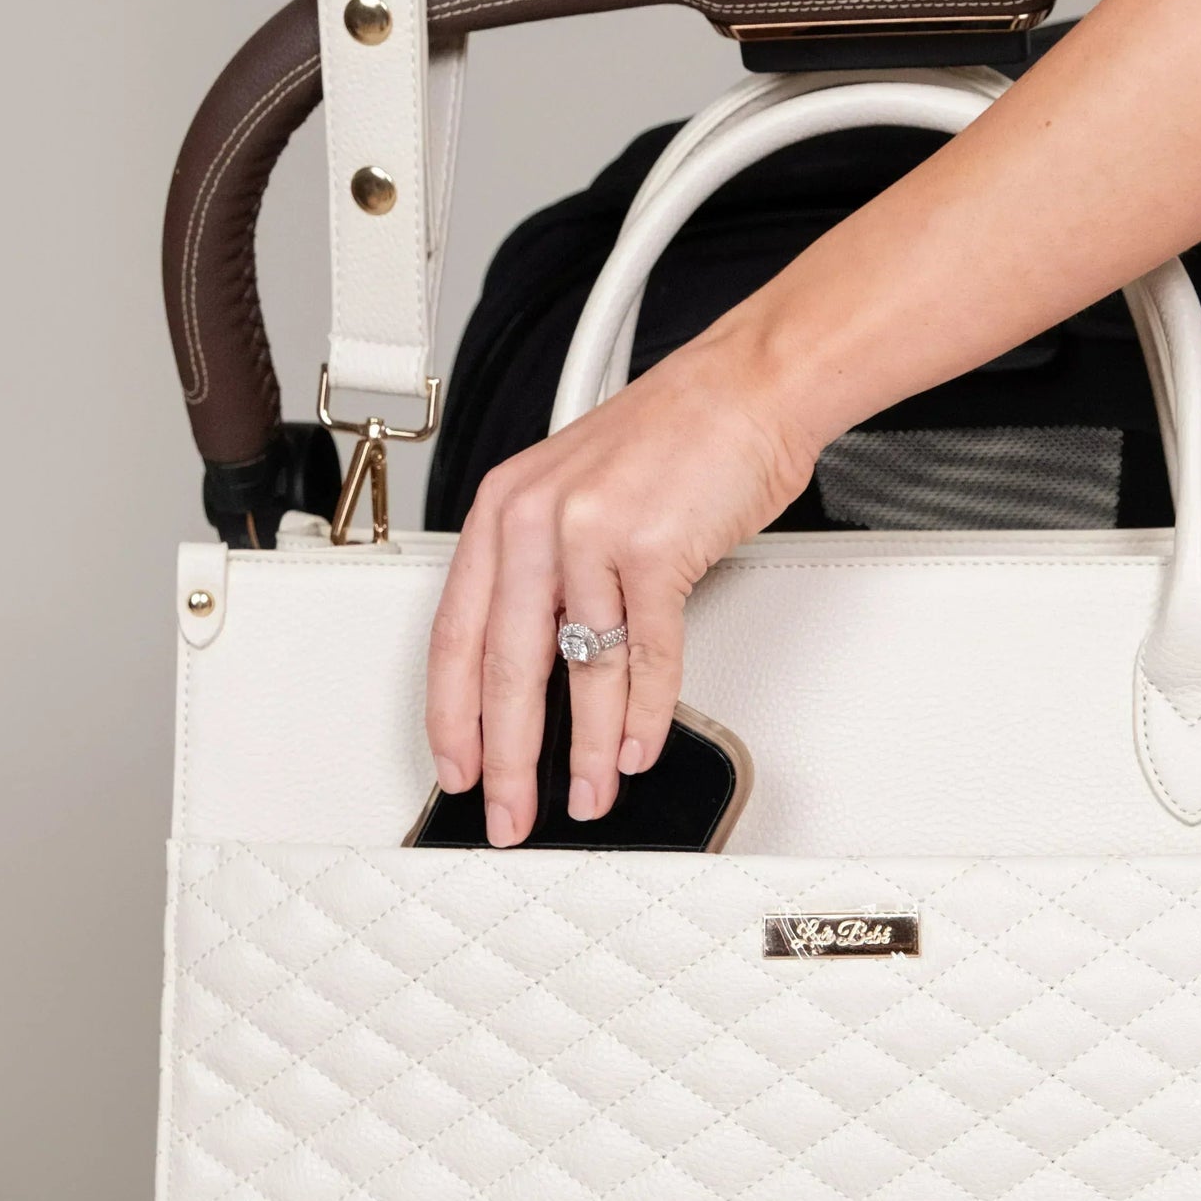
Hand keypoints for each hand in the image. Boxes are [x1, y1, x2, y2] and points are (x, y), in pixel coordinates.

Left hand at [426, 331, 815, 844]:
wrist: (747, 388)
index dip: (452, 715)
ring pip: (576, 670)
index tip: (458, 768)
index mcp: (503, 509)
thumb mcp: (578, 498)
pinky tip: (635, 748)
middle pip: (504, 665)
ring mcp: (593, 533)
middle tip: (509, 812)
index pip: (454, 633)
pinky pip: (645, 654)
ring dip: (581, 749)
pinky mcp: (655, 549)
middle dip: (507, 756)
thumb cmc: (673, 441)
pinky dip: (643, 713)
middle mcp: (536, 519)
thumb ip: (550, 577)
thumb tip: (544, 673)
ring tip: (586, 795)